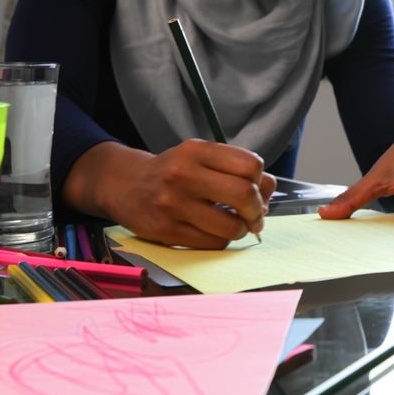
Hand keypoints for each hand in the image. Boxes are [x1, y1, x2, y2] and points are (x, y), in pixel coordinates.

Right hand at [62, 139, 275, 248]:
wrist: (124, 185)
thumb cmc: (173, 172)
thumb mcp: (201, 158)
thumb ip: (235, 167)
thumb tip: (269, 188)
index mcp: (196, 150)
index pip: (250, 164)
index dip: (261, 180)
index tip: (256, 188)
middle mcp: (184, 174)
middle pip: (244, 194)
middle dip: (257, 209)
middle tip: (255, 216)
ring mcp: (173, 204)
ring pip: (231, 226)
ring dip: (241, 229)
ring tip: (236, 225)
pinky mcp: (166, 230)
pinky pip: (212, 243)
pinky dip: (222, 240)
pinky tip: (215, 232)